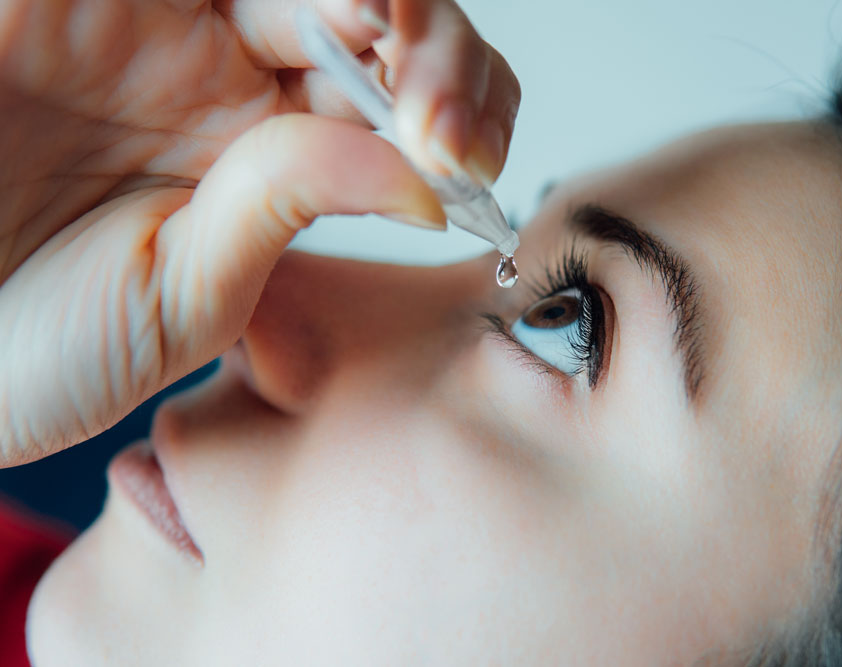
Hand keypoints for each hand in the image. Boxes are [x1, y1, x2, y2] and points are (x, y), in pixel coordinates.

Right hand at [0, 0, 519, 464]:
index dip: (457, 121)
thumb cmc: (30, 341)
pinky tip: (342, 10)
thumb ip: (283, 215)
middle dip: (441, 58)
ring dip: (381, 3)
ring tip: (395, 48)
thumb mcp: (178, 300)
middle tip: (447, 128)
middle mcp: (236, 78)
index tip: (470, 170)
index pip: (403, 114)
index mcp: (272, 162)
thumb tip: (423, 181)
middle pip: (384, 25)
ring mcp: (168, 17)